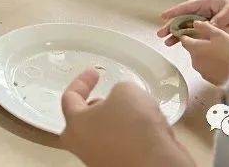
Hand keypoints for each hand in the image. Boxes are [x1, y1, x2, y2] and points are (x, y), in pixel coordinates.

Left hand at [59, 68, 193, 166]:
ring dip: (119, 122)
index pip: (70, 98)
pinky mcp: (121, 166)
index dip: (82, 81)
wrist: (158, 163)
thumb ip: (118, 91)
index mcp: (75, 125)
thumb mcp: (126, 91)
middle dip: (94, 108)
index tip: (95, 72)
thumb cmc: (134, 125)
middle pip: (82, 122)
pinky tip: (151, 131)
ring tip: (139, 111)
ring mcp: (101, 161)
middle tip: (107, 98)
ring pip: (106, 135)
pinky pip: (124, 147)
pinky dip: (134, 137)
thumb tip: (122, 100)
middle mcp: (84, 147)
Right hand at [157, 0, 228, 43]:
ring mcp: (204, 20)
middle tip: (160, 34)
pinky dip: (187, 38)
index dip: (175, 12)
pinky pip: (195, 33)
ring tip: (167, 43)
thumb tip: (207, 26)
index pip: (187, 7)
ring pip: (187, 27)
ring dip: (177, 34)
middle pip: (183, 18)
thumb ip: (219, 18)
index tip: (163, 17)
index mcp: (205, 3)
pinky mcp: (208, 29)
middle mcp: (202, 11)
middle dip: (172, 26)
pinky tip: (179, 45)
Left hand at [180, 21, 228, 85]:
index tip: (197, 32)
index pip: (184, 40)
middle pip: (192, 50)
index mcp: (194, 48)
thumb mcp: (219, 34)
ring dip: (206, 55)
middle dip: (200, 45)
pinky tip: (223, 63)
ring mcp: (201, 72)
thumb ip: (204, 27)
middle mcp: (194, 61)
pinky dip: (212, 65)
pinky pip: (207, 69)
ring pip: (200, 60)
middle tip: (215, 42)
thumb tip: (194, 24)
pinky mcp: (209, 80)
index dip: (189, 35)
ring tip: (221, 53)